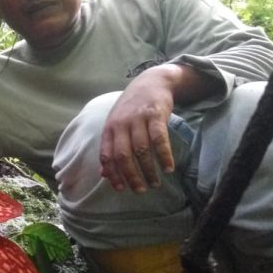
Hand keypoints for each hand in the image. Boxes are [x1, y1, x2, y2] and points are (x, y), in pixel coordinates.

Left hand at [99, 67, 177, 192]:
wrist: (151, 82)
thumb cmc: (131, 108)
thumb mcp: (116, 125)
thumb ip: (110, 148)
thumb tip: (104, 174)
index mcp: (109, 128)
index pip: (107, 155)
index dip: (112, 174)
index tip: (121, 189)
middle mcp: (121, 124)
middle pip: (123, 155)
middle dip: (131, 176)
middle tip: (140, 190)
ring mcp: (138, 119)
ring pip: (142, 150)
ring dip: (149, 170)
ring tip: (155, 183)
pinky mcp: (156, 115)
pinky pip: (159, 140)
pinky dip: (164, 156)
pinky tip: (168, 168)